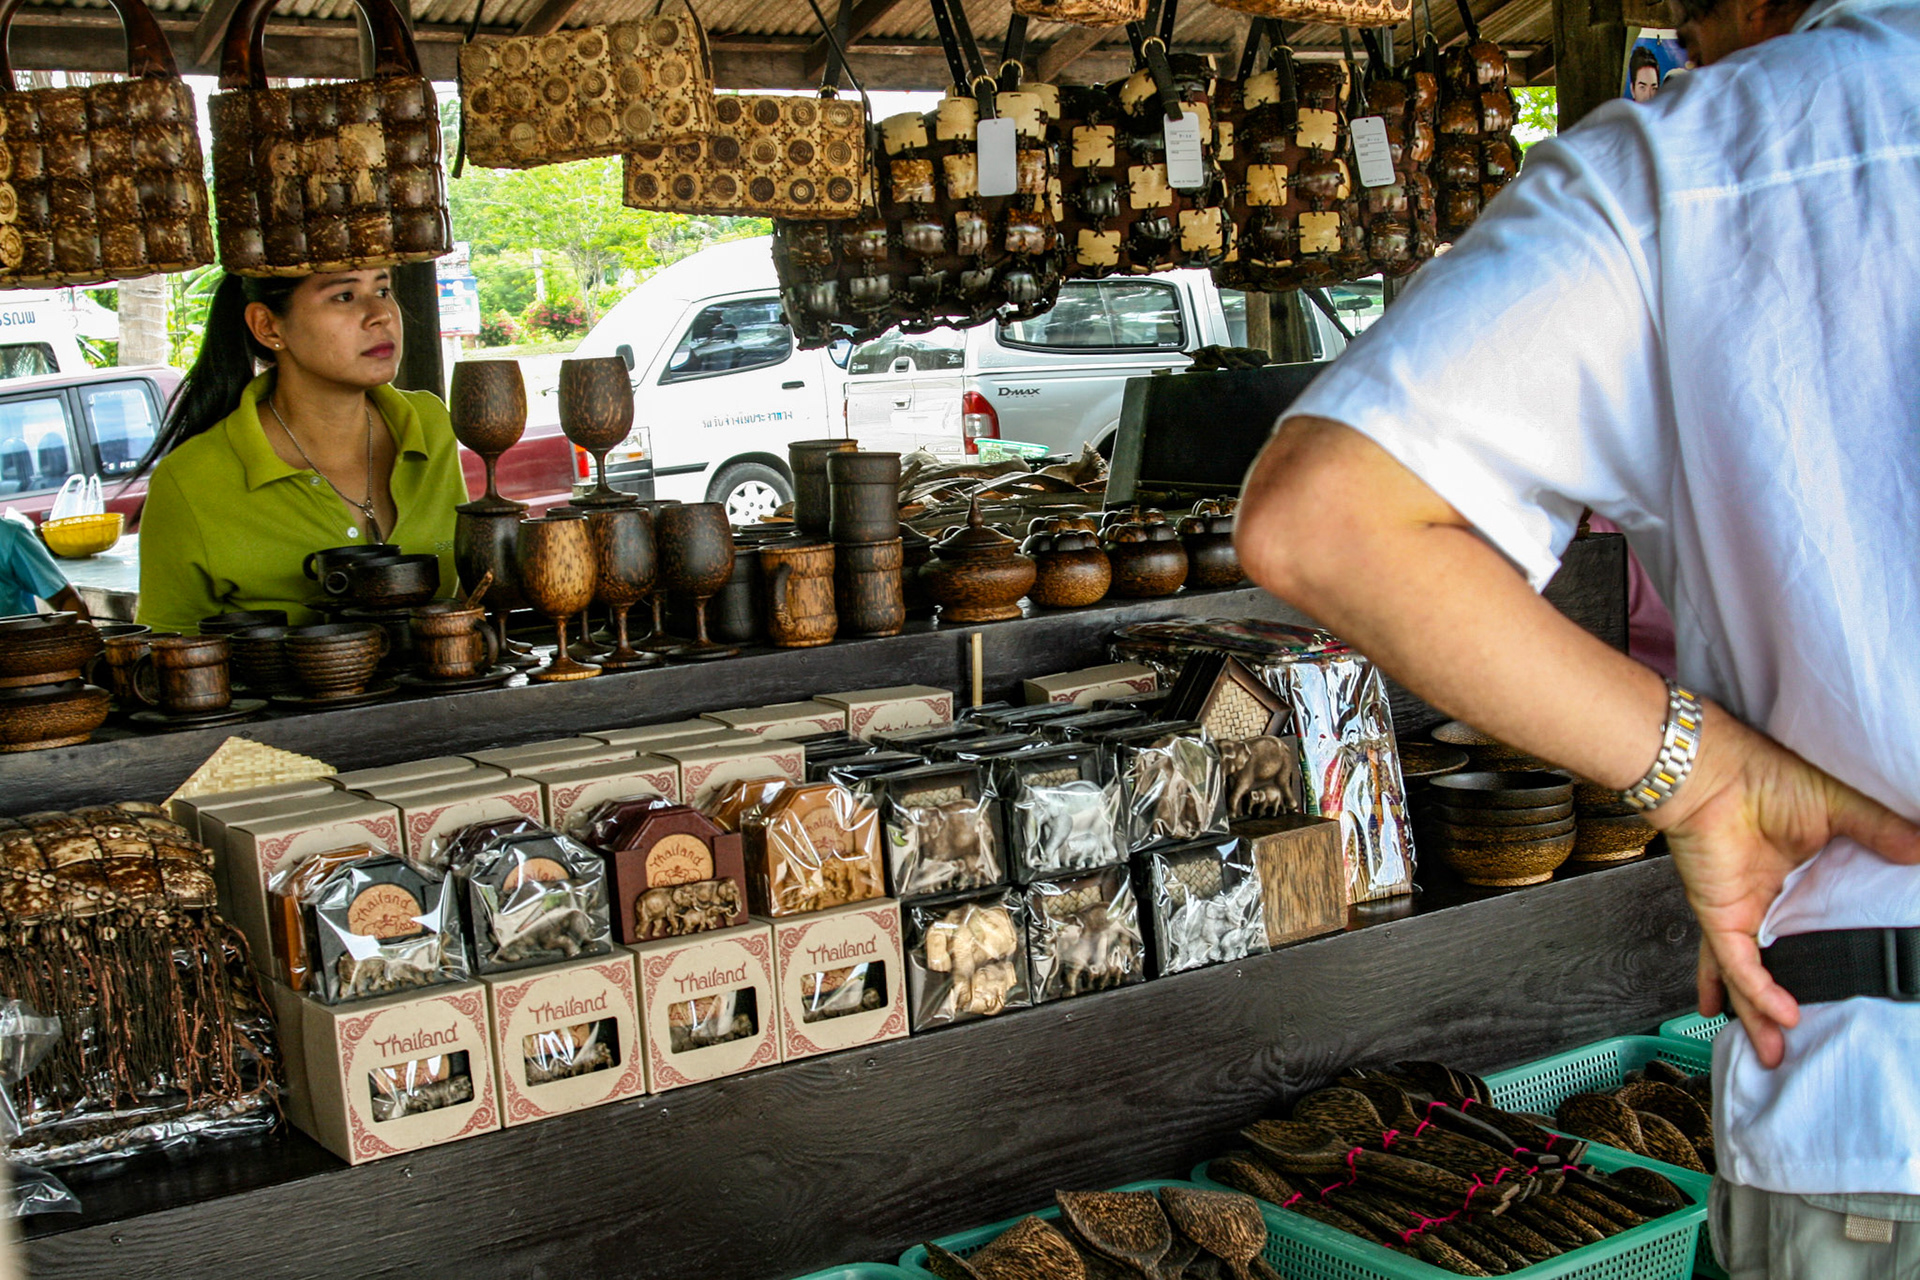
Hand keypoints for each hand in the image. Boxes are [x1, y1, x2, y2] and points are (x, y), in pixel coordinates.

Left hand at [1651, 703, 1919, 1065]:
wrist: (1712, 768)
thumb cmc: (1763, 777)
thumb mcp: (1838, 811)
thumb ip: (1882, 833)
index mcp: (1785, 882)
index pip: (1797, 933)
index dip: (1808, 963)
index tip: (1832, 990)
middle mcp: (1756, 903)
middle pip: (1760, 967)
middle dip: (1767, 1012)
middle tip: (1785, 1049)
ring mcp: (1735, 911)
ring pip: (1742, 977)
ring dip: (1756, 1016)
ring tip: (1773, 1054)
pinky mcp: (1719, 912)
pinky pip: (1738, 963)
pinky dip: (1757, 992)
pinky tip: (1780, 1016)